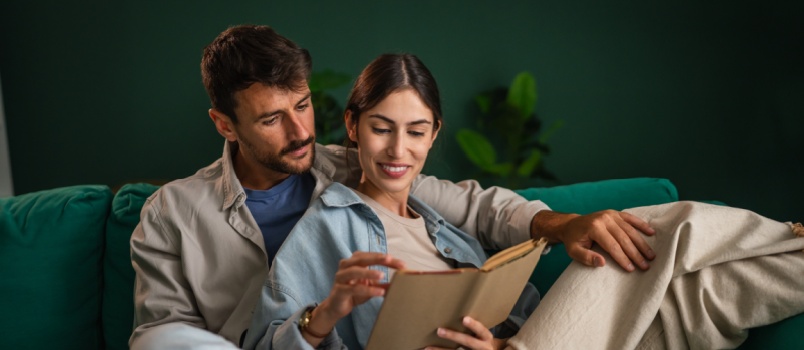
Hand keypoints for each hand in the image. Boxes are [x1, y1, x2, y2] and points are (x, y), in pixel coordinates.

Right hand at [314, 252, 405, 328]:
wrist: (336, 307)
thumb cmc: (355, 292)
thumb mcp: (371, 286)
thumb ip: (383, 282)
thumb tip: (401, 281)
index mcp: (355, 261)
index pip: (372, 256)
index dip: (387, 259)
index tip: (402, 264)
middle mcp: (346, 266)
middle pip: (361, 258)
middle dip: (377, 258)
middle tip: (390, 259)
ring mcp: (341, 277)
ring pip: (354, 271)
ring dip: (369, 272)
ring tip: (382, 275)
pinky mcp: (339, 290)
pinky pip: (353, 288)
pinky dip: (367, 290)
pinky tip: (379, 292)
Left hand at [425, 316, 505, 349]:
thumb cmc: (482, 338)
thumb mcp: (483, 333)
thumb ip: (473, 325)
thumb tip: (456, 308)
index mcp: (486, 337)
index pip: (481, 330)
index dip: (473, 325)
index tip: (464, 319)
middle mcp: (482, 347)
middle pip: (468, 341)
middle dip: (453, 336)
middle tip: (439, 330)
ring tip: (428, 348)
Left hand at [532, 210, 655, 271]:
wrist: (571, 224)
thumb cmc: (573, 240)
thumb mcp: (573, 251)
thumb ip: (586, 257)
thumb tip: (601, 263)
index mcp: (594, 227)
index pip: (612, 246)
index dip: (622, 258)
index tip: (632, 269)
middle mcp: (604, 219)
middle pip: (624, 238)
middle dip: (636, 254)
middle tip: (646, 266)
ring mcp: (611, 214)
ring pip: (630, 230)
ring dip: (642, 243)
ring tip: (651, 255)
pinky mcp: (615, 213)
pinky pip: (631, 218)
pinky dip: (642, 225)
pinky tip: (651, 232)